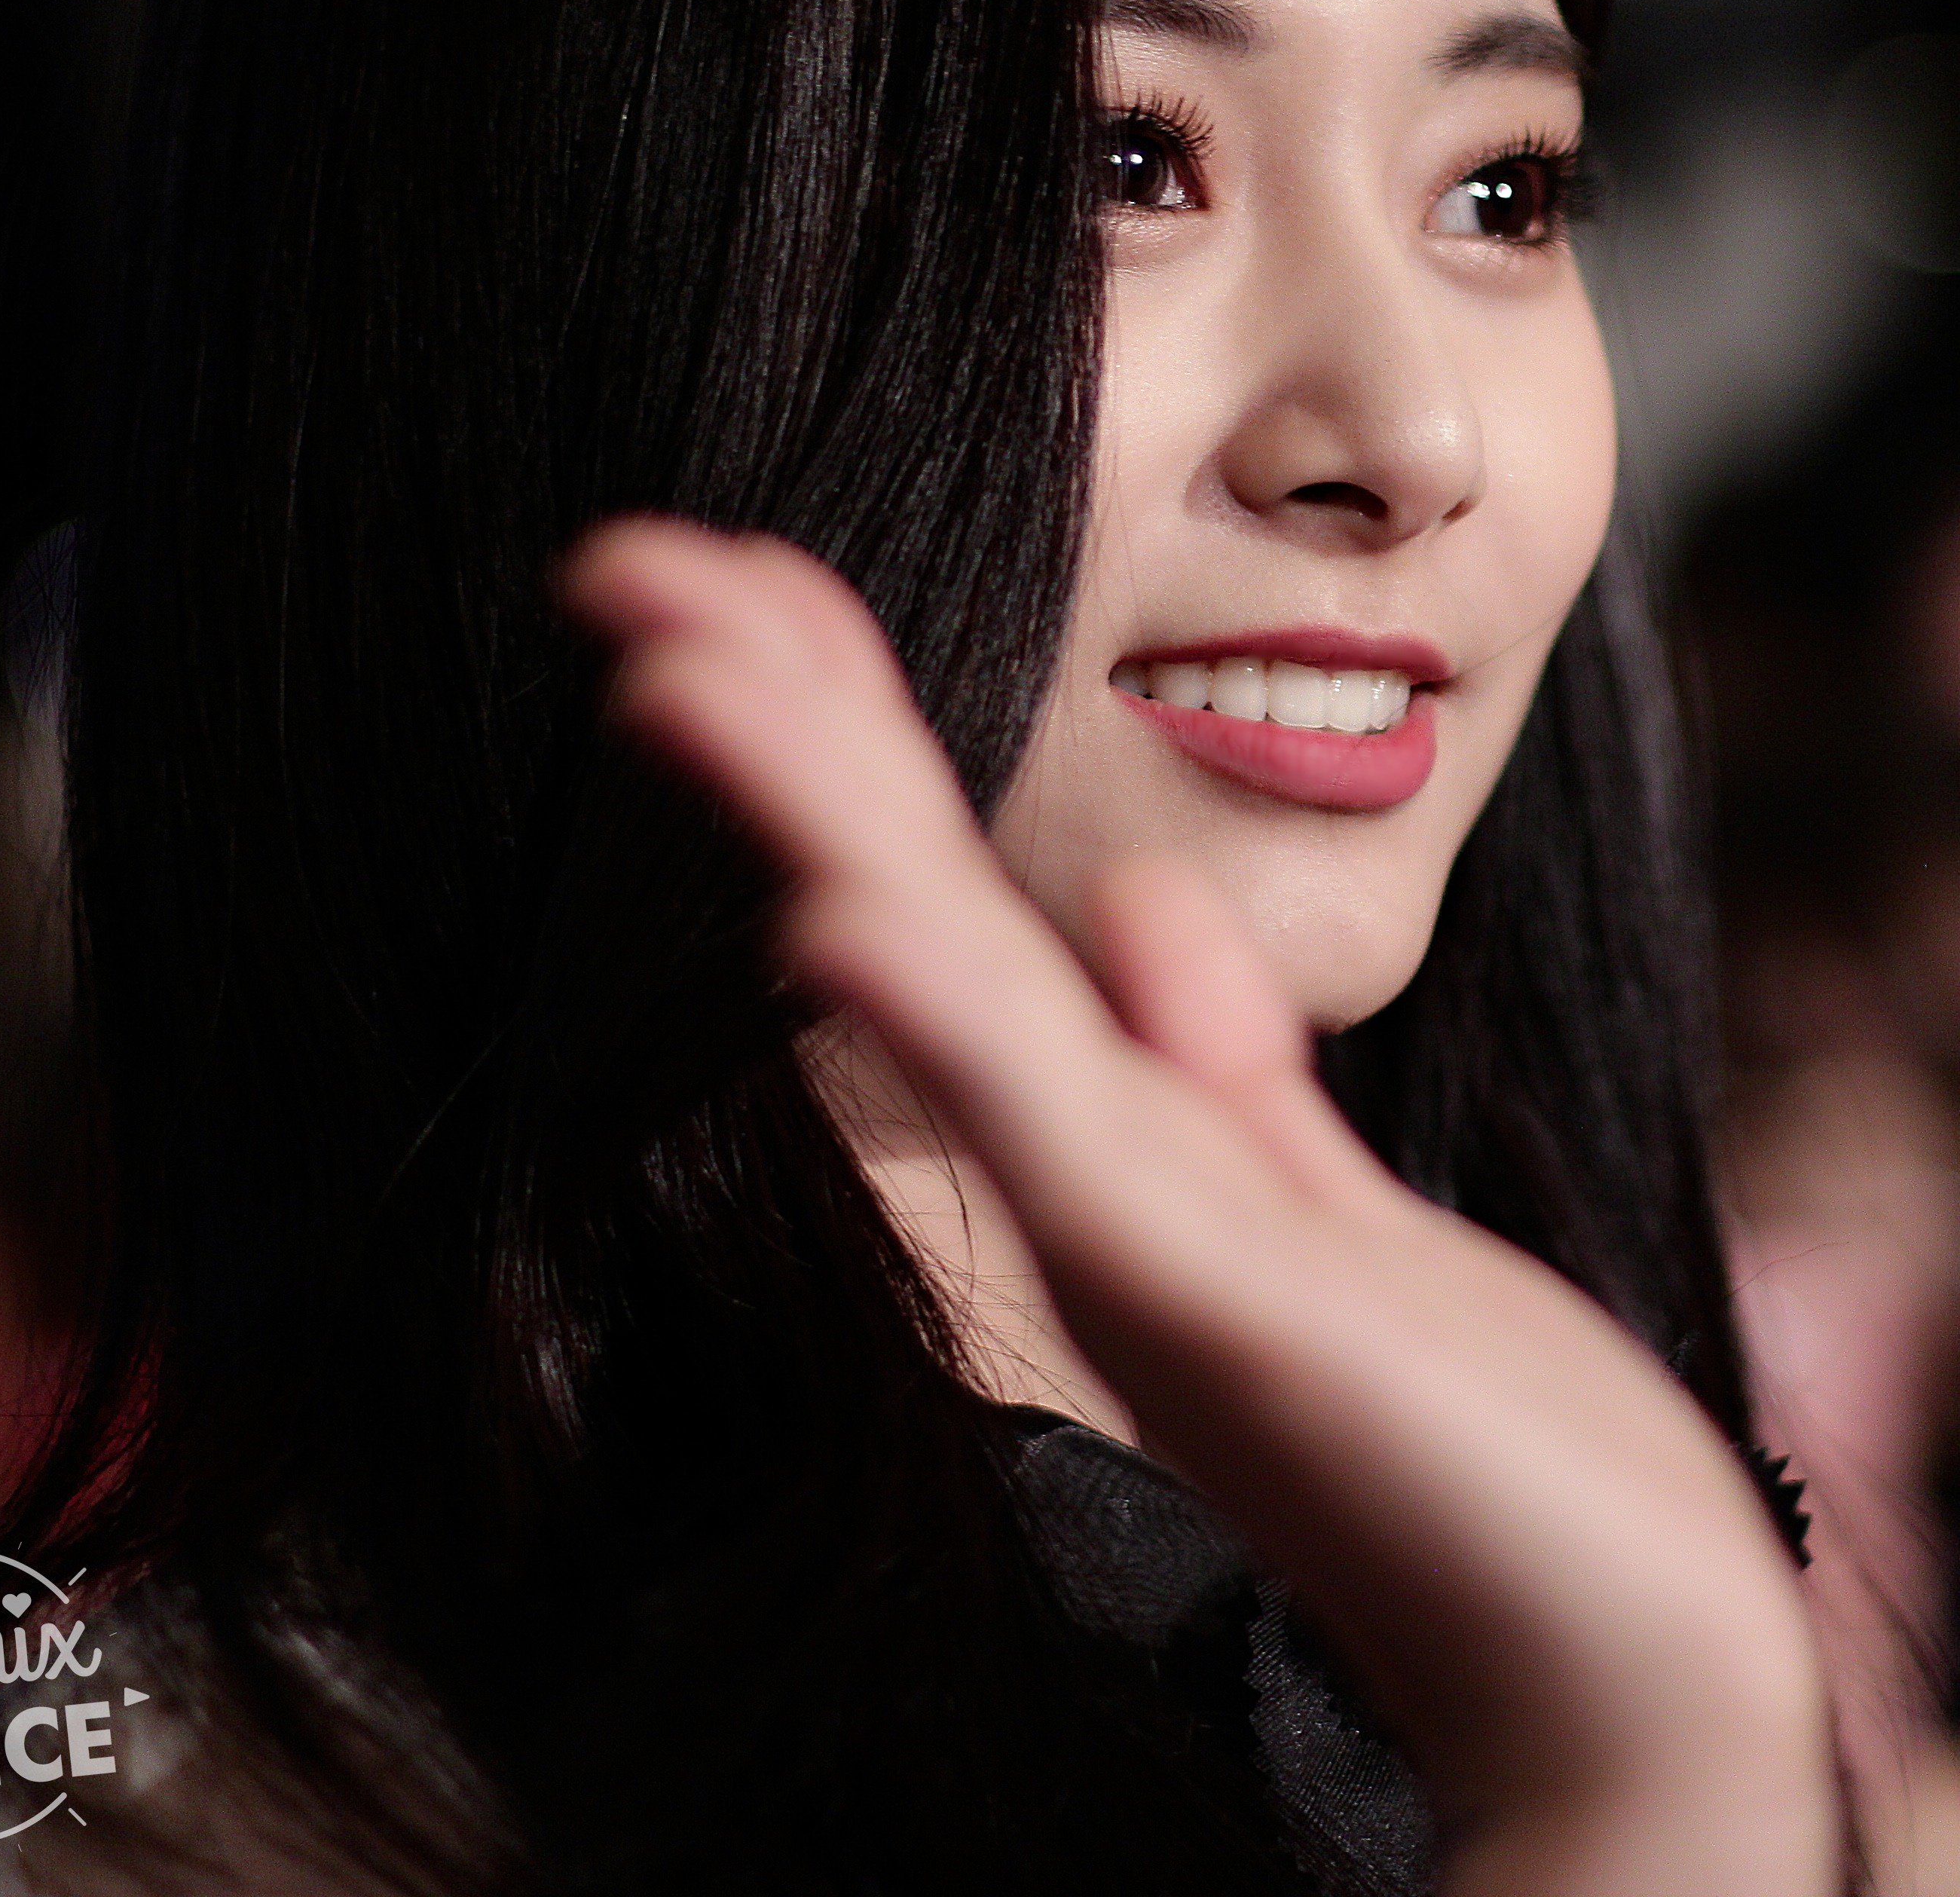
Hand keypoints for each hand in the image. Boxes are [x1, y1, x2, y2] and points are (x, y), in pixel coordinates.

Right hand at [561, 517, 1838, 1896]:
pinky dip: (935, 1023)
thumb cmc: (1480, 1452)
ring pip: (936, 983)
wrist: (1614, 1672)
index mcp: (1118, 1125)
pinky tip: (831, 919)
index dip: (847, 720)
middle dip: (773, 721)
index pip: (950, 876)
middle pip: (901, 892)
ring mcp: (1131, 1226)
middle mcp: (1089, 1161)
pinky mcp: (1207, 1302)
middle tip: (624, 567)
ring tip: (676, 672)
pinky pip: (1050, 1136)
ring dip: (803, 817)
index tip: (744, 577)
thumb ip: (1222, 1065)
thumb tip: (1132, 907)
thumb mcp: (1333, 1206)